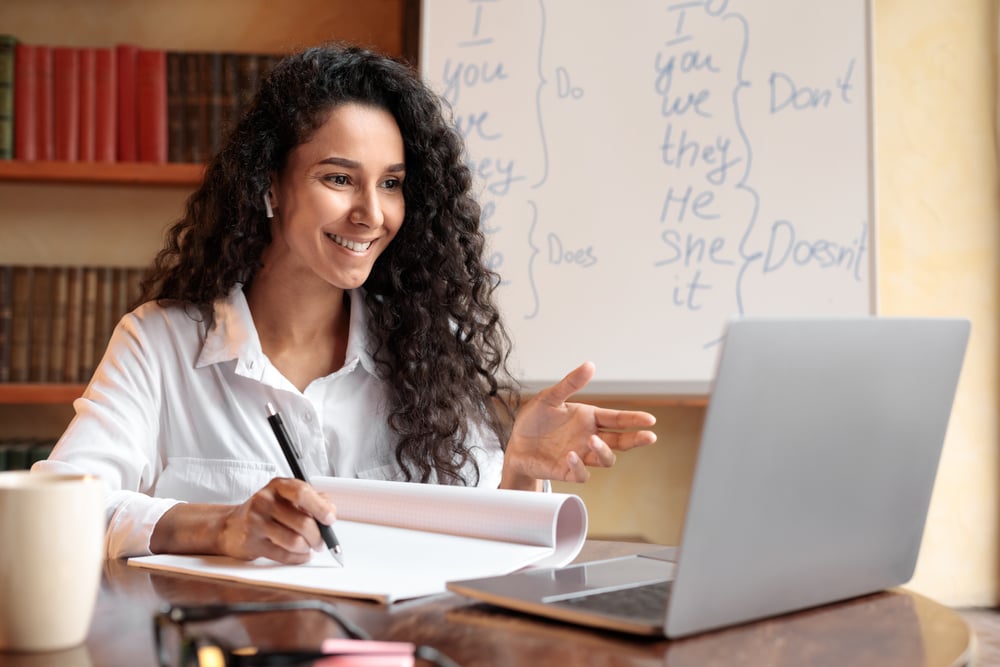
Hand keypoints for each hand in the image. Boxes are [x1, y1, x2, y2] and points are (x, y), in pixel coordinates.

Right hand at [217, 478, 336, 563]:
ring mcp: (256, 522)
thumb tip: (330, 512)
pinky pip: (283, 555)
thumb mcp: (288, 497)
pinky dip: (298, 558)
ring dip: (307, 548)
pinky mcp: (252, 543)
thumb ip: (313, 499)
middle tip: (322, 541)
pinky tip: (300, 555)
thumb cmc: (268, 511)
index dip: (320, 508)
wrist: (232, 526)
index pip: (302, 493)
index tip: (330, 519)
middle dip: (318, 536)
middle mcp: (265, 501)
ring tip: (309, 547)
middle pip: (302, 522)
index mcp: (278, 486)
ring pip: (294, 541)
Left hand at [501, 362, 656, 488]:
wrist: (515, 443)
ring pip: (605, 459)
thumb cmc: (534, 420)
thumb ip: (570, 384)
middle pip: (620, 441)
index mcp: (589, 419)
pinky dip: (579, 466)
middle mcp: (589, 438)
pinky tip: (571, 455)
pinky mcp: (567, 471)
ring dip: (603, 451)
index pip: (617, 419)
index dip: (634, 420)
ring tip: (593, 440)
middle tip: (649, 436)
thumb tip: (590, 365)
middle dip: (635, 439)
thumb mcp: (550, 398)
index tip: (650, 420)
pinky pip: (581, 473)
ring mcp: (581, 456)